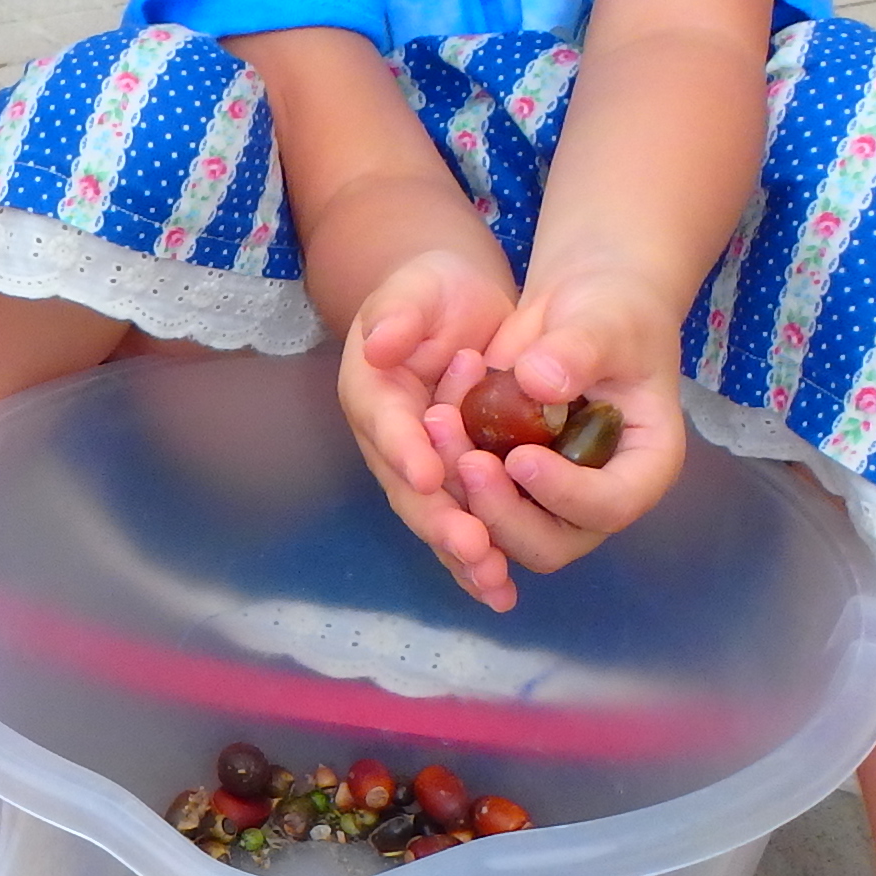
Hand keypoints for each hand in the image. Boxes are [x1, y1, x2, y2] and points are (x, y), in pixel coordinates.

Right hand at [340, 245, 527, 606]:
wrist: (458, 307)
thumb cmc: (433, 290)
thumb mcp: (417, 286)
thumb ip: (398, 311)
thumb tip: (381, 342)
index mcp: (372, 394)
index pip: (386, 425)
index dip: (405, 450)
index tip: (430, 473)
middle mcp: (390, 442)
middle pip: (409, 488)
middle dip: (440, 520)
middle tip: (472, 545)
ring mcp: (420, 467)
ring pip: (436, 516)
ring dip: (461, 552)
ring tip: (492, 579)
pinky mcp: (454, 483)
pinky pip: (463, 524)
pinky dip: (478, 559)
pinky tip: (502, 590)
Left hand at [428, 263, 688, 606]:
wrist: (579, 306)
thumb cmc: (613, 313)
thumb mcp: (606, 323)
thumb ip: (579, 352)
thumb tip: (540, 384)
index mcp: (644, 466)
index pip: (611, 505)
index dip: (566, 493)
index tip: (521, 457)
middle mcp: (598, 496)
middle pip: (551, 543)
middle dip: (504, 513)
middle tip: (467, 462)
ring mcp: (550, 498)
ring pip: (502, 534)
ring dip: (465, 497)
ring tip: (438, 429)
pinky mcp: (508, 484)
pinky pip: (472, 503)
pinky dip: (446, 478)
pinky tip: (431, 428)